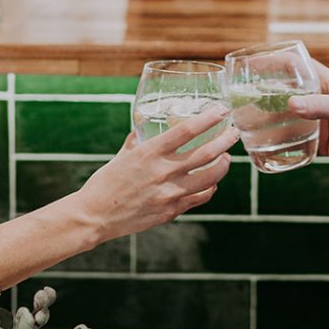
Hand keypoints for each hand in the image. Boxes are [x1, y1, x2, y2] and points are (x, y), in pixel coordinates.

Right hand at [76, 106, 237, 241]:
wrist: (94, 216)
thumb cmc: (105, 183)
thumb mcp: (122, 156)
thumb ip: (137, 142)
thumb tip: (143, 129)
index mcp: (149, 153)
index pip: (186, 131)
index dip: (208, 119)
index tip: (221, 111)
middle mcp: (162, 172)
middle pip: (206, 153)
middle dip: (225, 141)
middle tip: (234, 133)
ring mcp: (169, 194)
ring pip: (210, 178)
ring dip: (223, 166)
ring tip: (226, 158)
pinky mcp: (171, 211)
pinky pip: (199, 198)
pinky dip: (210, 189)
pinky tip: (212, 183)